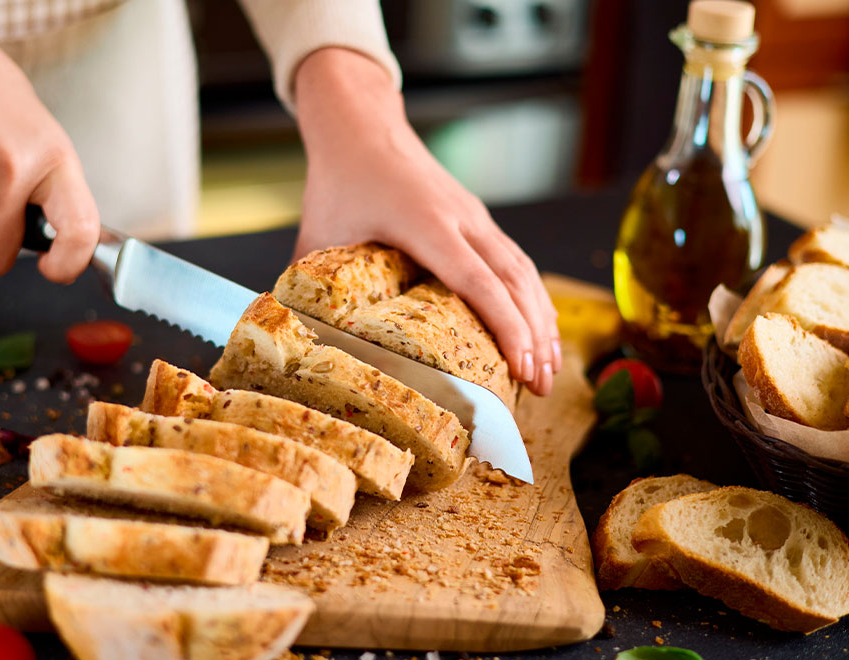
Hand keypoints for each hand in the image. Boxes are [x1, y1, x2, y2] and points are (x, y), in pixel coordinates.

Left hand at [294, 49, 560, 395]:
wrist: (361, 125)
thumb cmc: (339, 179)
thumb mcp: (318, 234)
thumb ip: (312, 287)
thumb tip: (300, 339)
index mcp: (426, 223)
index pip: (478, 282)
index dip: (505, 327)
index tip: (521, 367)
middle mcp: (462, 219)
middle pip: (515, 281)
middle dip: (534, 336)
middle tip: (542, 386)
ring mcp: (475, 215)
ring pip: (523, 270)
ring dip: (540, 318)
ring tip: (548, 367)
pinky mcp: (477, 216)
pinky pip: (515, 259)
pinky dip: (531, 295)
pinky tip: (538, 325)